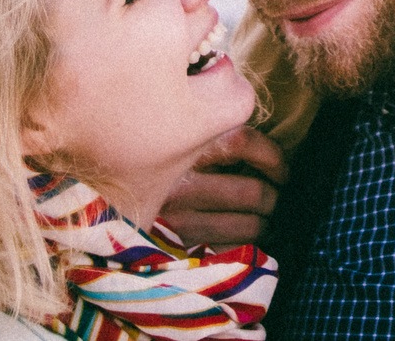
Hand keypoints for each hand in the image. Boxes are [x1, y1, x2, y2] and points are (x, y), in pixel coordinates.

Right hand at [157, 125, 287, 248]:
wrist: (113, 214)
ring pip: (250, 225)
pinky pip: (235, 250)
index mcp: (183, 151)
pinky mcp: (182, 252)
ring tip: (264, 218)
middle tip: (276, 196)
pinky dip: (248, 245)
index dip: (273, 157)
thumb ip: (220, 141)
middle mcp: (179, 187)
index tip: (280, 170)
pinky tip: (244, 237)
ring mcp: (180, 224)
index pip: (243, 143)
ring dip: (266, 223)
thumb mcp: (187, 148)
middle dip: (275, 197)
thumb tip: (270, 155)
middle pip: (253, 192)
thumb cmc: (163, 173)